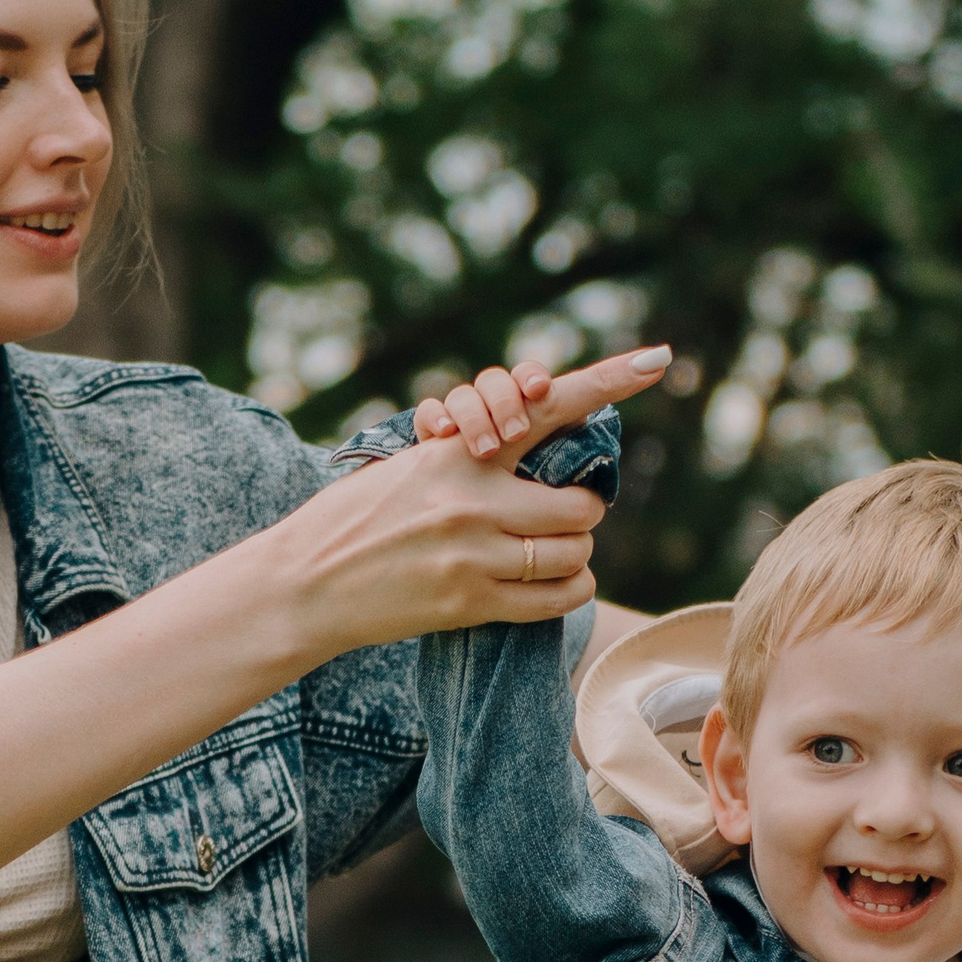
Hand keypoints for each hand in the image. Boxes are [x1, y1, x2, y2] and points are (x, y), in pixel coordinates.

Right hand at [288, 348, 670, 651]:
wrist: (305, 584)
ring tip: (550, 557)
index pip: (546, 408)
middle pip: (579, 505)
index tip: (656, 359)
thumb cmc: (357, 521)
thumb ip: (473, 461)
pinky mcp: (469, 602)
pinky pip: (553, 600)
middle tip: (560, 521)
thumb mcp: (412, 470)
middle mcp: (472, 497)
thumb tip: (540, 462)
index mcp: (458, 452)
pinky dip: (567, 594)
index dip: (608, 381)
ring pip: (572, 553)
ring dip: (573, 558)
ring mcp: (473, 552)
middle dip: (580, 515)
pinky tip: (555, 588)